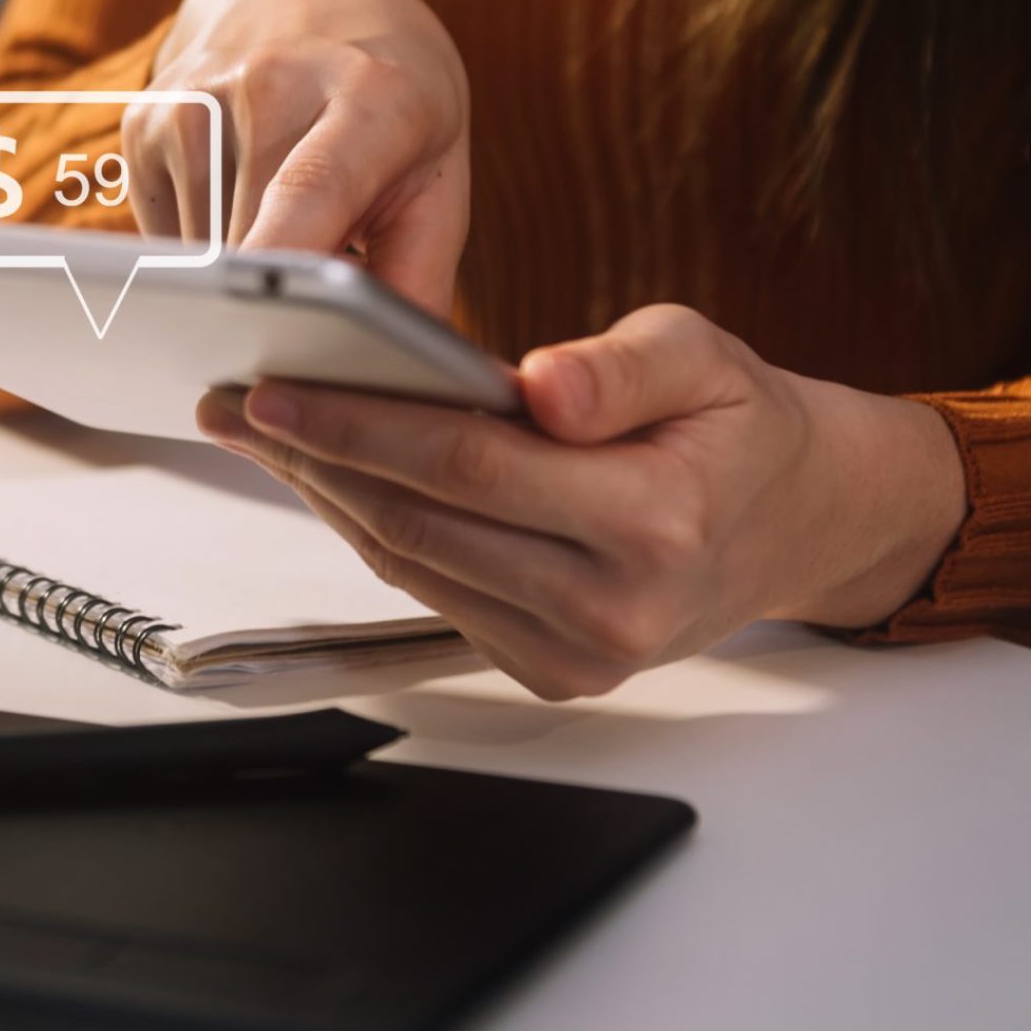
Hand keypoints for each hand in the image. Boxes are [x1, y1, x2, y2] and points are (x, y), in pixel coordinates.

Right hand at [122, 0, 469, 314]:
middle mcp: (269, 81)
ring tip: (285, 240)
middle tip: (306, 327)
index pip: (312, 190)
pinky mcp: (143, 116)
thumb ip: (419, 285)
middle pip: (244, 244)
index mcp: (368, 97)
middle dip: (267, 311)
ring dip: (233, 281)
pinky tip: (241, 208)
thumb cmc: (396, 108)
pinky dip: (200, 249)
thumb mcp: (440, 183)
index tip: (269, 342)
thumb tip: (387, 393)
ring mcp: (194, 95)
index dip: (285, 266)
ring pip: (196, 254)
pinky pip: (164, 234)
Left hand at [196, 305, 967, 699]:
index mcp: (658, 519)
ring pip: (415, 565)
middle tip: (234, 400)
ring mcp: (582, 656)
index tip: (276, 387)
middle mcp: (617, 606)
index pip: (472, 466)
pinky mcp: (555, 674)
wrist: (796, 523)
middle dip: (316, 457)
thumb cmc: (738, 426)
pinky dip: (376, 532)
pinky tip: (334, 477)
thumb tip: (541, 386)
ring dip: (328, 496)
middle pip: (425, 522)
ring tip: (263, 432)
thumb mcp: (704, 355)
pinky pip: (437, 594)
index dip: (362, 425)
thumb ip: (622, 367)